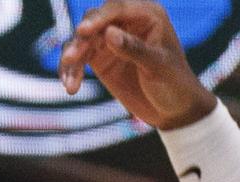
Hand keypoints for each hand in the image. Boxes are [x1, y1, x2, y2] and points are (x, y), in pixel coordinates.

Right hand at [60, 1, 218, 130]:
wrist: (172, 109)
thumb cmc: (174, 83)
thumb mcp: (157, 66)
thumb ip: (133, 48)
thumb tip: (109, 33)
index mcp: (148, 16)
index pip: (118, 8)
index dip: (99, 18)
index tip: (82, 31)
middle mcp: (127, 23)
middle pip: (94, 20)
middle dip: (81, 39)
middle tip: (71, 58)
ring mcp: (111, 41)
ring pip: (82, 40)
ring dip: (72, 58)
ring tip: (69, 81)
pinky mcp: (100, 59)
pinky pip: (78, 58)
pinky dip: (70, 71)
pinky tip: (70, 87)